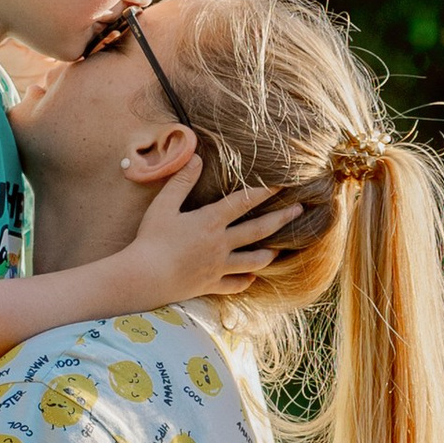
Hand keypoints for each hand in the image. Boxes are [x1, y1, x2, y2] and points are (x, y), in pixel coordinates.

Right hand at [123, 167, 285, 303]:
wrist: (144, 278)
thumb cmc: (150, 240)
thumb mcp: (163, 205)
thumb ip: (181, 182)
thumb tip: (196, 158)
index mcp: (210, 221)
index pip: (243, 202)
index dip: (264, 191)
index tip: (283, 183)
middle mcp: (221, 244)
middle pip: (259, 230)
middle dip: (282, 218)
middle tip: (300, 211)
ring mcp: (218, 267)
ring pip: (254, 261)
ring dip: (269, 254)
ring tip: (279, 249)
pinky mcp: (211, 285)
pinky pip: (235, 284)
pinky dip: (245, 280)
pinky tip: (250, 278)